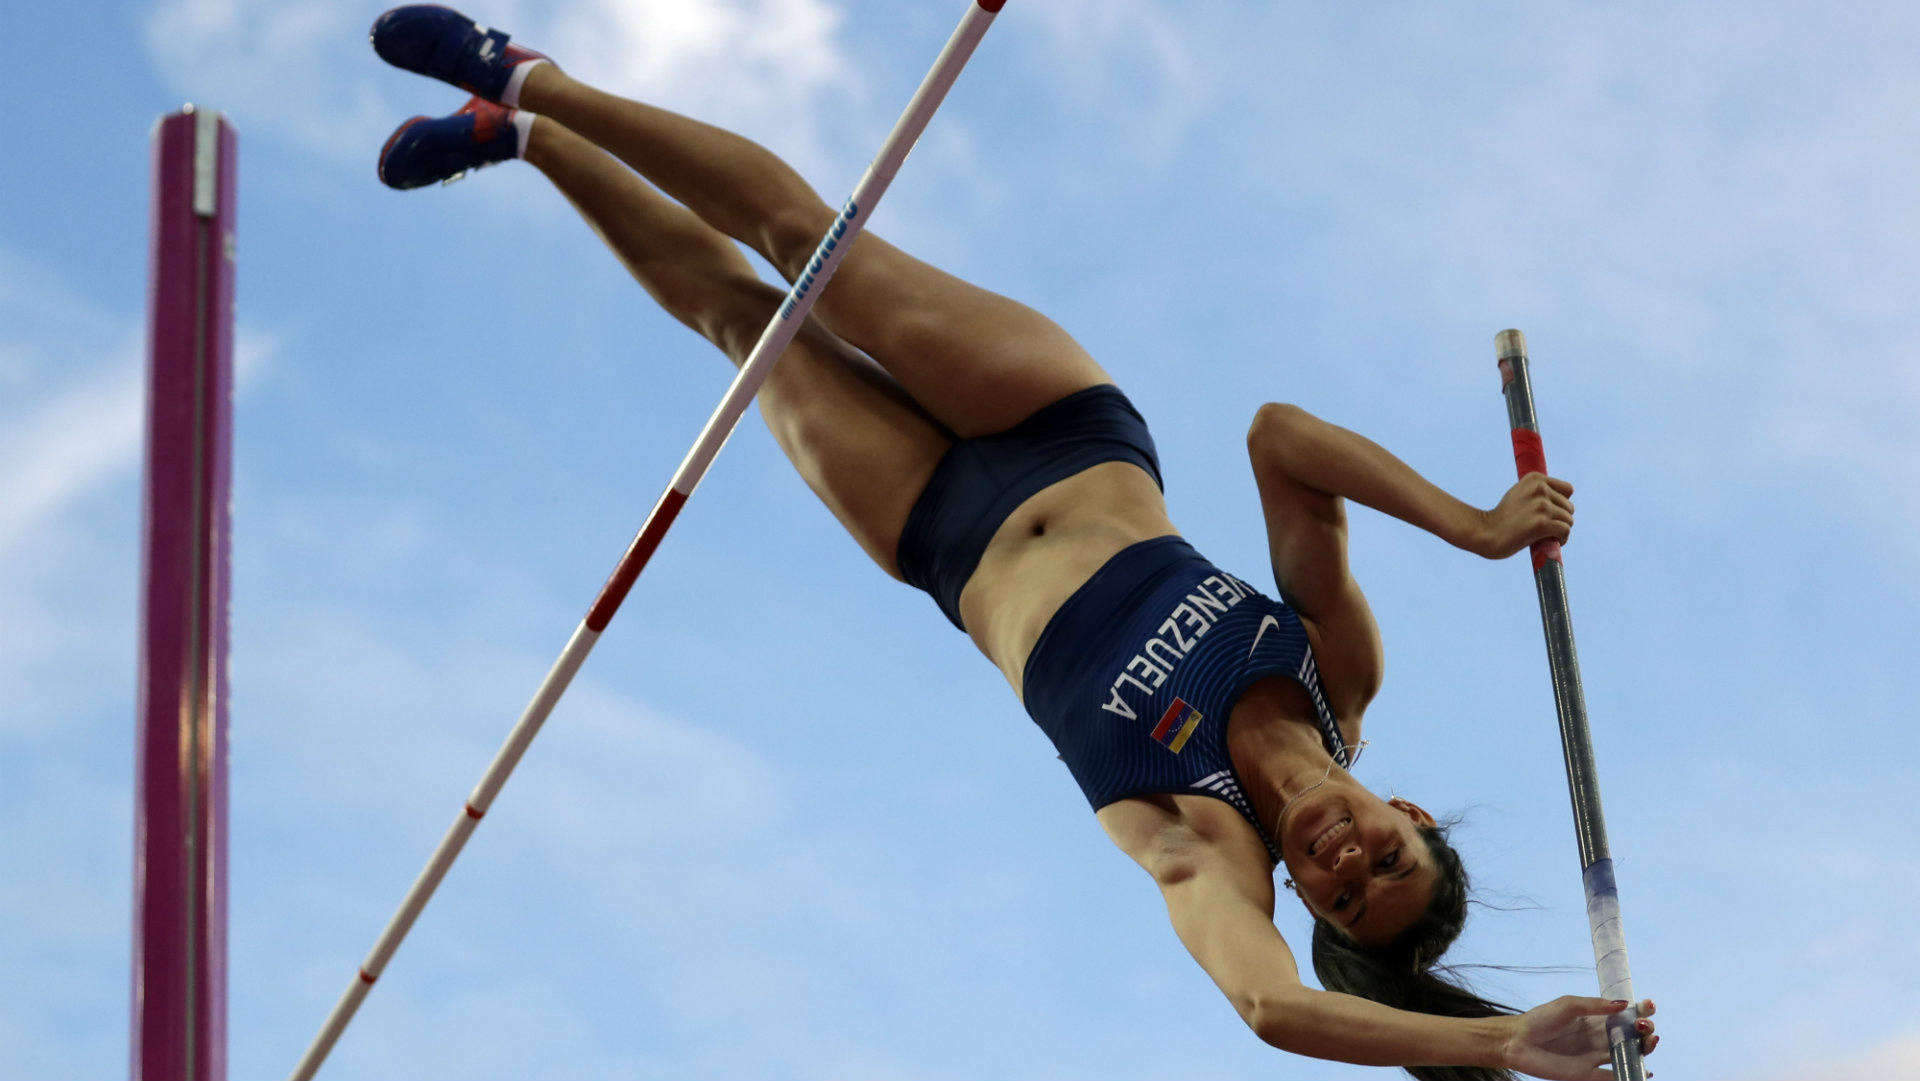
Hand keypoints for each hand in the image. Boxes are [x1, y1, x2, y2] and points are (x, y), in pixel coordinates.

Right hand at [1470, 474, 1573, 558]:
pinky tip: (1552, 542)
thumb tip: (1563, 498)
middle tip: (1545, 527)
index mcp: (1535, 478)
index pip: (1568, 490)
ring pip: (1569, 520)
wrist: (1485, 532)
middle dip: (1560, 519)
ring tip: (1547, 536)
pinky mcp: (1542, 524)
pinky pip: (1565, 531)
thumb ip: (1538, 491)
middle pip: (1569, 507)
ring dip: (1561, 530)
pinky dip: (1562, 539)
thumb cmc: (1502, 518)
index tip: (1549, 513)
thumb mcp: (1519, 494)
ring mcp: (1541, 506)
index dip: (1561, 503)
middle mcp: (1540, 489)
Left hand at [1502, 996, 1657, 1079]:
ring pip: (1630, 1056)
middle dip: (1646, 1030)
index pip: (1627, 1015)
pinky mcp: (1590, 1075)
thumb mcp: (1568, 1005)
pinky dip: (1632, 1076)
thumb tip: (1624, 1004)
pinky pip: (1615, 1078)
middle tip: (1643, 1026)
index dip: (1642, 1010)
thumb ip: (1595, 1005)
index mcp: (1598, 1019)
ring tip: (1649, 1042)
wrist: (1518, 1041)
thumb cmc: (1542, 1019)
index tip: (1649, 1005)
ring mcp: (1598, 1057)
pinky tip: (1644, 1072)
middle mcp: (1602, 1038)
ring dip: (1645, 1050)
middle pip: (1634, 1037)